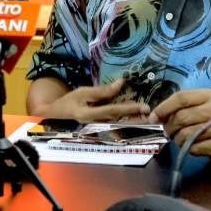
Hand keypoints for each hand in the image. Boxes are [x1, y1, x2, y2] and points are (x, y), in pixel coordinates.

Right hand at [30, 79, 149, 122]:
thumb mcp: (83, 92)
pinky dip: (128, 120)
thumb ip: (102, 91)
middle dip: (138, 119)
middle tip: (153, 116)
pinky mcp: (102, 126)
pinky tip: (137, 117)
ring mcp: (100, 127)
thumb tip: (121, 83)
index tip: (144, 106)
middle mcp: (97, 124)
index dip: (129, 108)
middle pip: (121, 122)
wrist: (58, 114)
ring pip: (121, 124)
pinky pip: (117, 123)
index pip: (114, 110)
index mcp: (91, 115)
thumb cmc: (70, 101)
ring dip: (135, 121)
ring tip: (149, 117)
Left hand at [151, 88, 210, 158]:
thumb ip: (179, 107)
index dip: (163, 108)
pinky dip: (188, 148)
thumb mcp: (200, 104)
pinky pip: (193, 148)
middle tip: (168, 131)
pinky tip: (193, 144)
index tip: (154, 117)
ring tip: (180, 138)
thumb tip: (155, 117)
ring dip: (177, 139)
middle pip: (181, 117)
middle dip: (169, 126)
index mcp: (209, 95)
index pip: (180, 98)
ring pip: (185, 135)